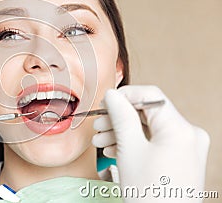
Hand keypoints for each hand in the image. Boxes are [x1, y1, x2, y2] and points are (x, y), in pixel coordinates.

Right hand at [92, 85, 209, 201]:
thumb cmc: (149, 194)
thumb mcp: (129, 150)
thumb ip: (121, 116)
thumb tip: (112, 95)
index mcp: (180, 129)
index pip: (151, 96)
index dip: (125, 95)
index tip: (106, 101)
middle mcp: (189, 135)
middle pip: (149, 114)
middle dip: (120, 118)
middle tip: (98, 124)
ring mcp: (188, 148)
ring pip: (151, 129)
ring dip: (124, 132)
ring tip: (101, 141)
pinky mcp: (182, 159)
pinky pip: (157, 142)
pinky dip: (136, 143)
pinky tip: (115, 150)